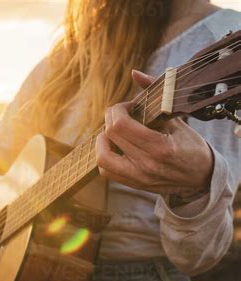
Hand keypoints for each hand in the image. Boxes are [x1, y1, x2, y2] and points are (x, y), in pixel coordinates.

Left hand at [95, 70, 213, 196]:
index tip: (129, 106)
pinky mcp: (133, 184)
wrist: (200, 179)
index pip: (120, 125)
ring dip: (102, 140)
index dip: (118, 109)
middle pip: (110, 136)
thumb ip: (156, 94)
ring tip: (113, 132)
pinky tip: (114, 146)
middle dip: (111, 118)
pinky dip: (105, 155)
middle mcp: (146, 164)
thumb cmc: (192, 147)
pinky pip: (106, 171)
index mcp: (160, 148)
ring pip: (102, 158)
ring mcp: (138, 177)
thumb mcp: (178, 120)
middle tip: (121, 115)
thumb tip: (135, 73)